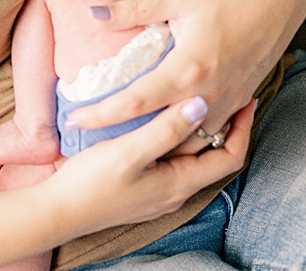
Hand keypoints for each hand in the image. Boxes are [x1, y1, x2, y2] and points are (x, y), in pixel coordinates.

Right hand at [43, 97, 253, 233]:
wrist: (59, 212)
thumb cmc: (91, 184)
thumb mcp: (129, 152)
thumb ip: (166, 129)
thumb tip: (202, 104)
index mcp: (179, 182)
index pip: (230, 156)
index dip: (243, 128)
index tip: (246, 98)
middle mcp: (175, 191)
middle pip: (214, 158)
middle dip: (226, 127)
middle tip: (227, 94)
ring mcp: (159, 193)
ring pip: (193, 160)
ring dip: (201, 133)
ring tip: (198, 102)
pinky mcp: (142, 190)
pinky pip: (174, 163)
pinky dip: (180, 141)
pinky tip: (163, 125)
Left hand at [72, 0, 296, 140]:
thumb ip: (131, 9)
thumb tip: (92, 15)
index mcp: (188, 70)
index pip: (134, 103)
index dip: (101, 114)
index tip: (73, 121)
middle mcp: (209, 94)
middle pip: (160, 132)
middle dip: (126, 139)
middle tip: (92, 140)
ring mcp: (230, 101)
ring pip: (191, 140)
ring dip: (161, 144)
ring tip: (128, 141)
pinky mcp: (242, 100)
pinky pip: (212, 131)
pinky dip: (189, 137)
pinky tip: (169, 132)